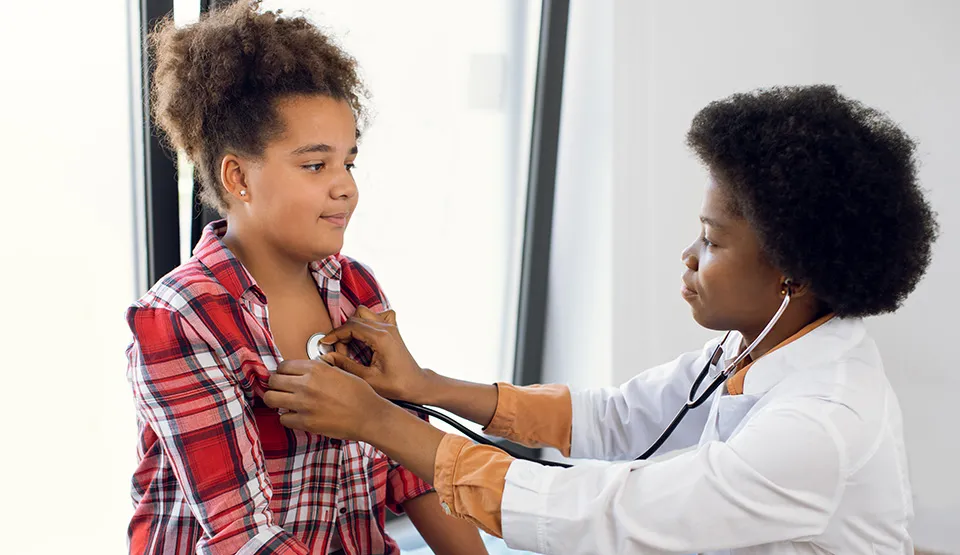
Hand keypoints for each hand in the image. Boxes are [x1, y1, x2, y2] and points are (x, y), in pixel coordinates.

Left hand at [263, 358, 388, 440]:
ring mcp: (304, 404)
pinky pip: (282, 418)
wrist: (369, 416)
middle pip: (272, 381)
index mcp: (315, 368)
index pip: (283, 366)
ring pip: (270, 398)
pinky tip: (296, 416)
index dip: (283, 372)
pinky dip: (288, 417)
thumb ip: (318, 369)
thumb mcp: (339, 371)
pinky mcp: (305, 422)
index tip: (285, 377)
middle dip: (275, 385)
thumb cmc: (359, 394)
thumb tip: (303, 370)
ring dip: (276, 400)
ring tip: (284, 402)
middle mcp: (306, 384)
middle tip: (281, 389)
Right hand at [320, 306, 434, 403]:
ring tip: (352, 345)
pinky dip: (367, 322)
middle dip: (343, 334)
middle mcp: (387, 328)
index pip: (351, 326)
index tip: (325, 343)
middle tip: (342, 352)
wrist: (416, 384)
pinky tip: (365, 337)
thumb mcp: (368, 379)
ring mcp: (391, 326)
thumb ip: (346, 366)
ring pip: (364, 313)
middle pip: (355, 319)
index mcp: (381, 338)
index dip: (335, 334)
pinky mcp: (392, 329)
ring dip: (353, 326)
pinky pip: (376, 316)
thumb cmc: (397, 384)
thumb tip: (328, 357)